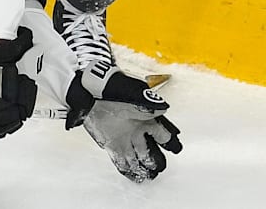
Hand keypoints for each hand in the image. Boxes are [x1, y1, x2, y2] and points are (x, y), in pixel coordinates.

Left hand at [64, 67, 181, 181]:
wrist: (90, 90)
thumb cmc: (113, 88)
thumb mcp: (135, 93)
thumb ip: (150, 102)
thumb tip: (163, 108)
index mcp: (146, 117)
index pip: (162, 133)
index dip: (169, 142)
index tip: (175, 149)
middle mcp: (137, 129)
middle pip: (150, 149)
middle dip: (156, 160)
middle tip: (160, 168)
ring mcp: (124, 138)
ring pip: (137, 157)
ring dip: (143, 168)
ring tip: (150, 177)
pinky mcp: (111, 143)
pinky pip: (121, 160)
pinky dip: (127, 169)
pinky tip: (134, 177)